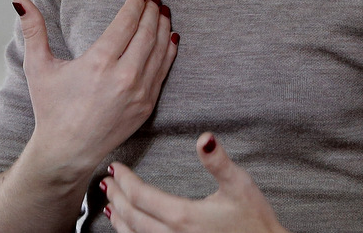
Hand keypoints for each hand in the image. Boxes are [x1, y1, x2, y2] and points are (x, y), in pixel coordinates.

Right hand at [13, 0, 178, 176]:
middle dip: (152, 12)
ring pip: (159, 51)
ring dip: (162, 28)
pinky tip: (169, 37)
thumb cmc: (51, 109)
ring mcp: (139, 93)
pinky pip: (163, 71)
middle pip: (146, 34)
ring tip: (162, 12)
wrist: (67, 151)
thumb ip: (33, 30)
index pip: (126, 24)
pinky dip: (168, 51)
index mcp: (98, 63)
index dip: (136, 5)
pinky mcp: (146, 106)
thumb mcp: (37, 67)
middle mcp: (123, 77)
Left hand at [100, 133, 288, 232]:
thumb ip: (218, 162)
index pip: (141, 195)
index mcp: (183, 215)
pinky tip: (127, 228)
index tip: (115, 167)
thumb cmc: (254, 220)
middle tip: (108, 181)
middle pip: (131, 216)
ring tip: (110, 204)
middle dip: (116, 196)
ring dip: (119, 218)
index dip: (125, 180)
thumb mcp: (240, 186)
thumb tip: (204, 137)